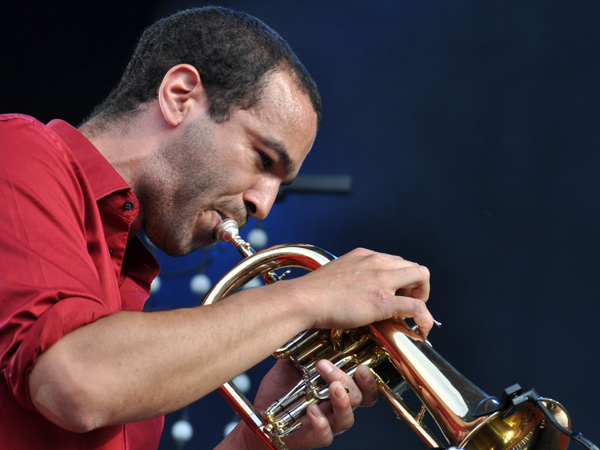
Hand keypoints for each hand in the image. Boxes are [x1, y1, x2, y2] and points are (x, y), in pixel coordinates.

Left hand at [236, 358, 377, 449]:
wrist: (262, 414)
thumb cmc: (282, 388)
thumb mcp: (294, 362)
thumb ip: (305, 346)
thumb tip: (311, 319)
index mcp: (339, 389)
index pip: (366, 388)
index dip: (369, 380)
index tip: (362, 366)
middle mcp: (336, 407)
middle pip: (358, 398)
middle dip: (346, 381)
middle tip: (326, 367)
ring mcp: (326, 423)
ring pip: (347, 418)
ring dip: (340, 401)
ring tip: (330, 386)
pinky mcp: (311, 438)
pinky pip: (325, 436)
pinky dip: (322, 423)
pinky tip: (313, 410)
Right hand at [283, 248, 433, 337]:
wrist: (303, 300)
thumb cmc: (312, 292)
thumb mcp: (337, 273)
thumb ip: (352, 277)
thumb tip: (357, 291)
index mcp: (365, 256)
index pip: (396, 261)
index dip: (402, 279)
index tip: (398, 294)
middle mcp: (376, 262)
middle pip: (413, 267)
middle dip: (416, 286)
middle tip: (407, 305)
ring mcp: (380, 280)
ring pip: (421, 277)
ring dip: (423, 297)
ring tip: (414, 315)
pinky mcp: (382, 301)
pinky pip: (416, 306)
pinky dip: (425, 318)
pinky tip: (422, 329)